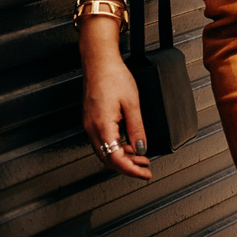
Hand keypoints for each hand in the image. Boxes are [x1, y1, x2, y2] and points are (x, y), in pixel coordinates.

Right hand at [82, 51, 152, 179]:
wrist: (99, 63)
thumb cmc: (114, 77)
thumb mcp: (132, 104)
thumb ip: (137, 129)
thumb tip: (141, 149)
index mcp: (102, 126)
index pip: (115, 159)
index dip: (131, 170)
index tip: (145, 174)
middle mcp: (92, 129)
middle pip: (108, 159)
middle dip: (128, 166)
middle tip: (146, 168)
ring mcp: (90, 125)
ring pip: (105, 151)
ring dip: (123, 157)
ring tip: (141, 157)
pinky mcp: (92, 121)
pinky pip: (103, 141)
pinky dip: (117, 147)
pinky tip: (129, 144)